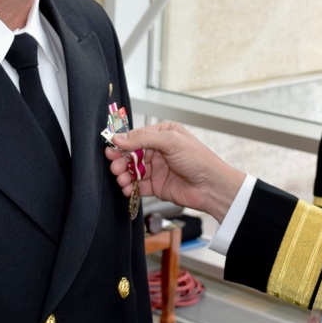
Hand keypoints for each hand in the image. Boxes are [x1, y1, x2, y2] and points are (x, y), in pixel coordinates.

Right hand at [104, 121, 245, 221]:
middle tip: (115, 166)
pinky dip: (130, 187)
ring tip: (121, 179)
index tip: (110, 150)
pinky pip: (138, 185)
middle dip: (121, 160)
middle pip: (131, 154)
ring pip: (133, 170)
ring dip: (124, 174)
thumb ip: (142, 139)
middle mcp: (159, 150)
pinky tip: (127, 189)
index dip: (122, 143)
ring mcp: (158, 168)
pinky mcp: (157, 185)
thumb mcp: (170, 141)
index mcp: (164, 134)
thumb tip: (118, 138)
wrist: (212, 187)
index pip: (136, 136)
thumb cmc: (198, 160)